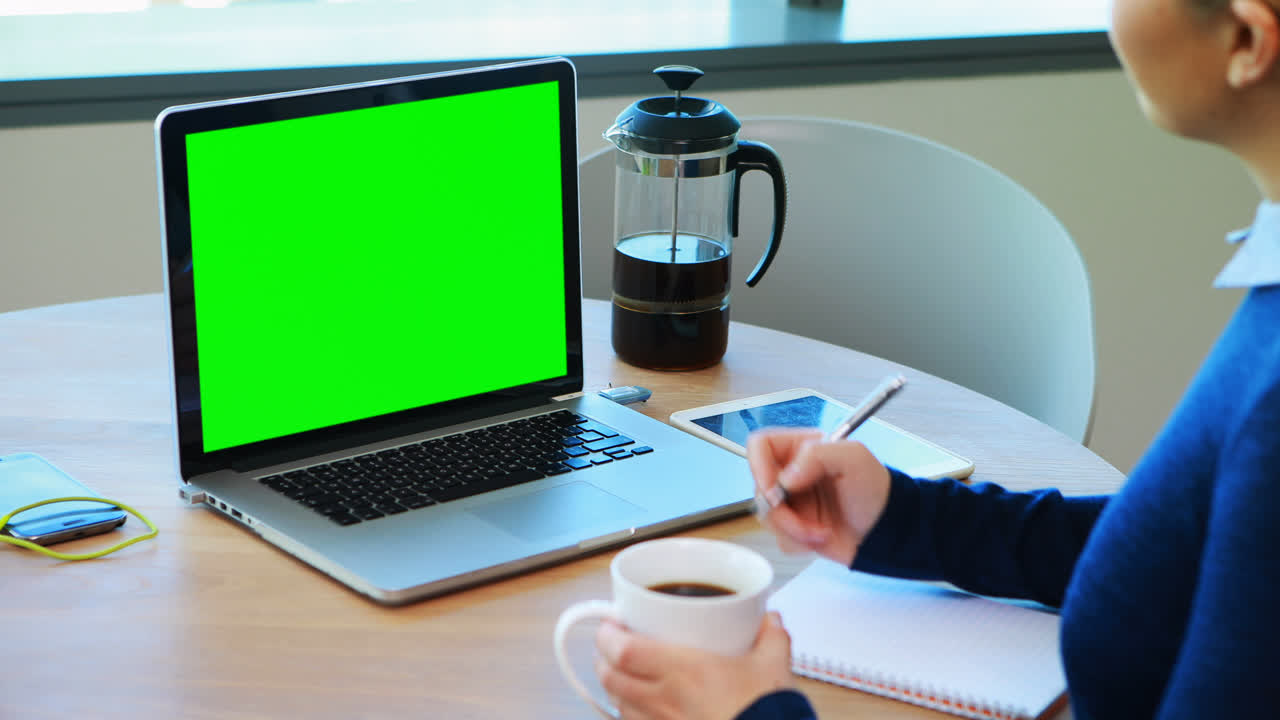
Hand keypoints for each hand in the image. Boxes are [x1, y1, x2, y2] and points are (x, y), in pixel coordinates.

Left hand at [594, 612, 793, 719]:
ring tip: (622, 674)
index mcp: (685, 671)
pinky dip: (630, 715)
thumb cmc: (766, 711)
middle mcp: (666, 700)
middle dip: (603, 659)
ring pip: (618, 706)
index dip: (607, 635)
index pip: (624, 650)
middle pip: (611, 678)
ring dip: (614, 687)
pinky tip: (640, 708)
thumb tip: (769, 619)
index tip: (611, 624)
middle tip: (611, 646)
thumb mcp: (774, 665)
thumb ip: (771, 636)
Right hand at [747, 428, 891, 566]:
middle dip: (782, 511)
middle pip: (759, 488)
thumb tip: (785, 479)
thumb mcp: (854, 459)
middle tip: (804, 521)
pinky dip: (799, 542)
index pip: (760, 446)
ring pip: (767, 517)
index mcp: (801, 449)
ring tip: (822, 531)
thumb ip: (817, 455)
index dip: (758, 467)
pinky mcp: (794, 527)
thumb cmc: (877, 490)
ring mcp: (791, 502)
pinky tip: (822, 536)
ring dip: (794, 529)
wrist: (888, 531)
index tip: (774, 490)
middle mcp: (791, 473)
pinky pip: (779, 538)